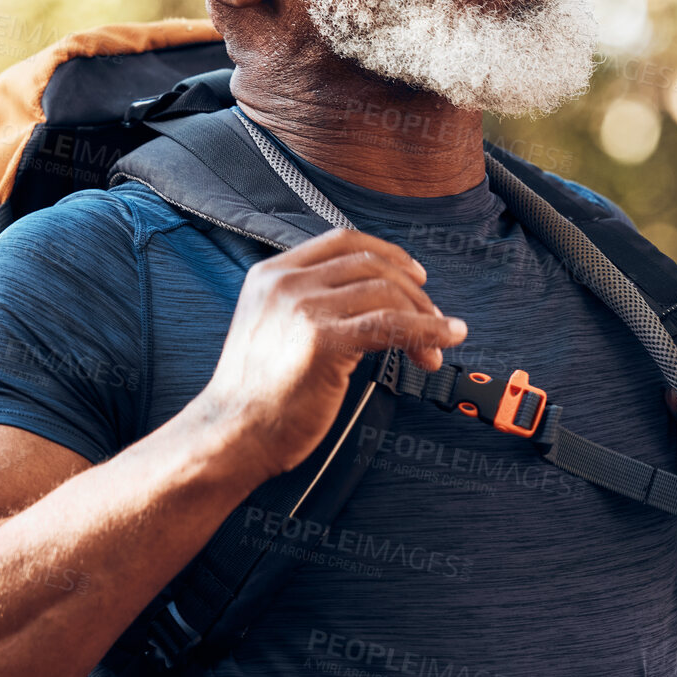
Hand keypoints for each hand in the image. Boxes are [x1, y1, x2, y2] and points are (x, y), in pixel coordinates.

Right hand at [199, 228, 466, 484]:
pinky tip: (445, 339)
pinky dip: (428, 330)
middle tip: (434, 321)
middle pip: (371, 265)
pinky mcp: (322, 340)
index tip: (414, 275)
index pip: (343, 241)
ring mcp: (303, 308)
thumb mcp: (272, 328)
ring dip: (423, 318)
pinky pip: (390, 325)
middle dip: (413, 292)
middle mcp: (285, 283)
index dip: (388, 253)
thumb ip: (308, 304)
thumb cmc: (256, 395)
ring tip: (434, 348)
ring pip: (385, 292)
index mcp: (272, 274)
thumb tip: (371, 299)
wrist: (231, 435)